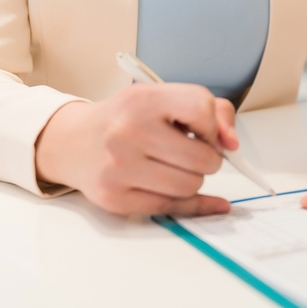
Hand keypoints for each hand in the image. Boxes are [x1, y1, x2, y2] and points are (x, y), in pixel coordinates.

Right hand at [35, 83, 237, 216]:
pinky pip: (172, 208)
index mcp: (143, 99)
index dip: (212, 124)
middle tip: (193, 154)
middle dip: (208, 159)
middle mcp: (129, 131)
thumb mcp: (161, 98)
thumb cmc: (125, 119)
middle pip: (203, 159)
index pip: (202, 108)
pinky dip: (190, 204)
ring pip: (190, 186)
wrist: (73, 141)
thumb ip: (210, 110)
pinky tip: (196, 198)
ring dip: (193, 180)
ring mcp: (120, 167)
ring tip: (176, 168)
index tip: (203, 130)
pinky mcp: (116, 198)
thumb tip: (232, 144)